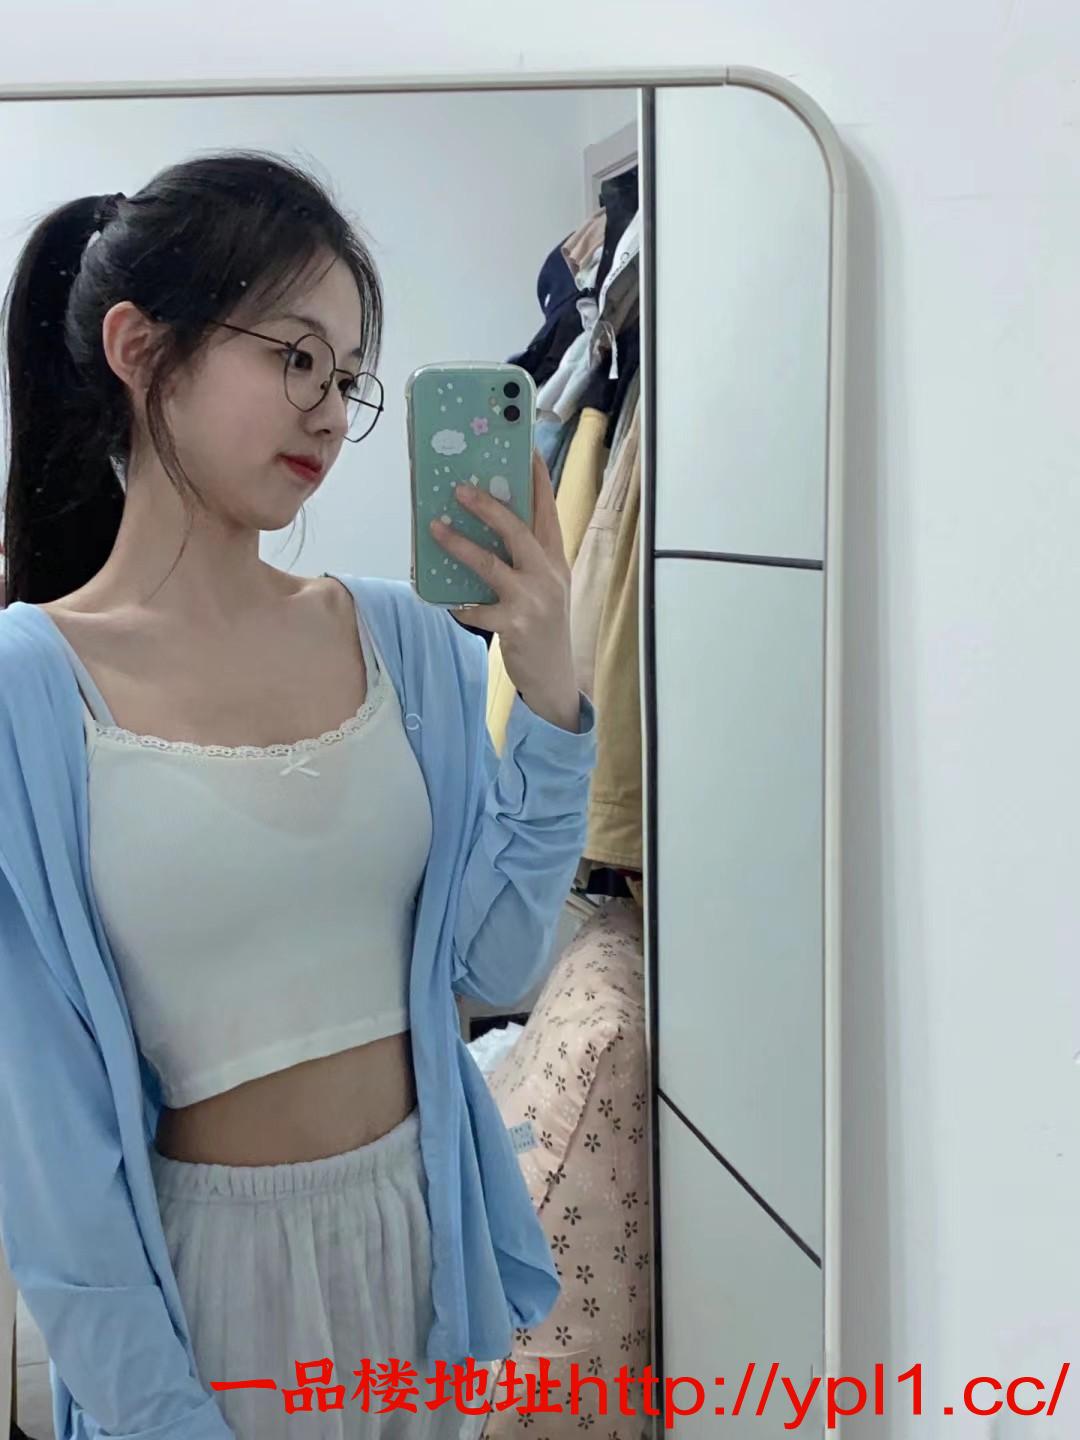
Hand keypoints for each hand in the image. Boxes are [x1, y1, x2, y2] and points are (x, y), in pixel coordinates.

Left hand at [429, 450, 580, 730]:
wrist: (555, 677)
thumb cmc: (543, 624)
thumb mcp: (545, 586)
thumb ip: (527, 558)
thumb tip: (488, 525)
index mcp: (556, 559)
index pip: (548, 510)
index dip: (537, 478)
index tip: (525, 448)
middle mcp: (548, 574)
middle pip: (519, 529)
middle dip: (489, 506)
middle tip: (460, 488)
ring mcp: (533, 599)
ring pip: (491, 564)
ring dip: (460, 545)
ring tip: (435, 528)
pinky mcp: (515, 624)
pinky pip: (476, 608)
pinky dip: (459, 604)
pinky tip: (446, 601)